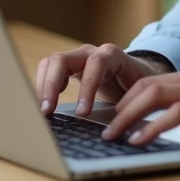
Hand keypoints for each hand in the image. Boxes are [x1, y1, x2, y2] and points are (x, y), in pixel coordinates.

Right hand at [34, 43, 171, 117]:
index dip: (87, 87)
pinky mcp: (67, 67)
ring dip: (43, 87)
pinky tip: (45, 104)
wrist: (135, 74)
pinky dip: (42, 86)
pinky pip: (47, 70)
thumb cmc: (137, 85)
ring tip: (43, 112)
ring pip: (51, 63)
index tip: (82, 113)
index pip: (96, 64)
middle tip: (48, 112)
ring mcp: (76, 57)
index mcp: (112, 56)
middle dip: (52, 86)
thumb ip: (128, 105)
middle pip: (63, 59)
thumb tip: (118, 128)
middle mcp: (90, 52)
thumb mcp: (138, 94)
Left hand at [101, 66, 179, 146]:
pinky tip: (140, 139)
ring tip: (112, 135)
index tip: (110, 118)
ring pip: (155, 95)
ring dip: (128, 117)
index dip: (127, 99)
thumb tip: (173, 121)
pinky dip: (153, 126)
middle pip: (147, 85)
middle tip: (102, 128)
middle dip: (119, 107)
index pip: (153, 82)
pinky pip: (177, 113)